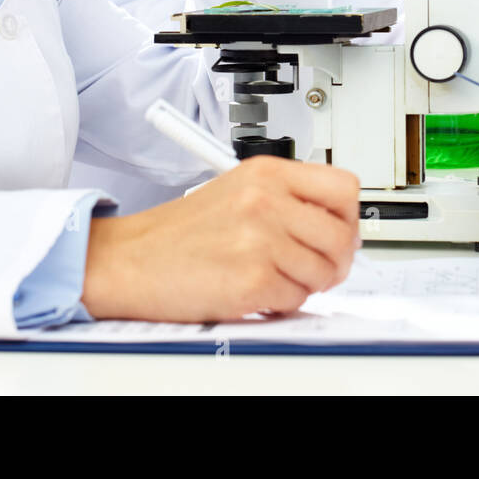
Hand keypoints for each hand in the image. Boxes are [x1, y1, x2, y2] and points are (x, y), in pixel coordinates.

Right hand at [81, 156, 360, 321]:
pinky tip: (255, 293)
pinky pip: (296, 301)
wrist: (129, 260)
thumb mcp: (237, 191)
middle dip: (334, 261)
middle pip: (343, 235)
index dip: (349, 217)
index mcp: (267, 173)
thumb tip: (339, 225)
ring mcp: (261, 239)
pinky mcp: (252, 279)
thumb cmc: (178, 232)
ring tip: (272, 278)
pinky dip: (280, 304)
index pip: (345, 187)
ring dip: (304, 285)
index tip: (339, 230)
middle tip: (316, 268)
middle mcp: (267, 200)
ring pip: (323, 272)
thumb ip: (288, 199)